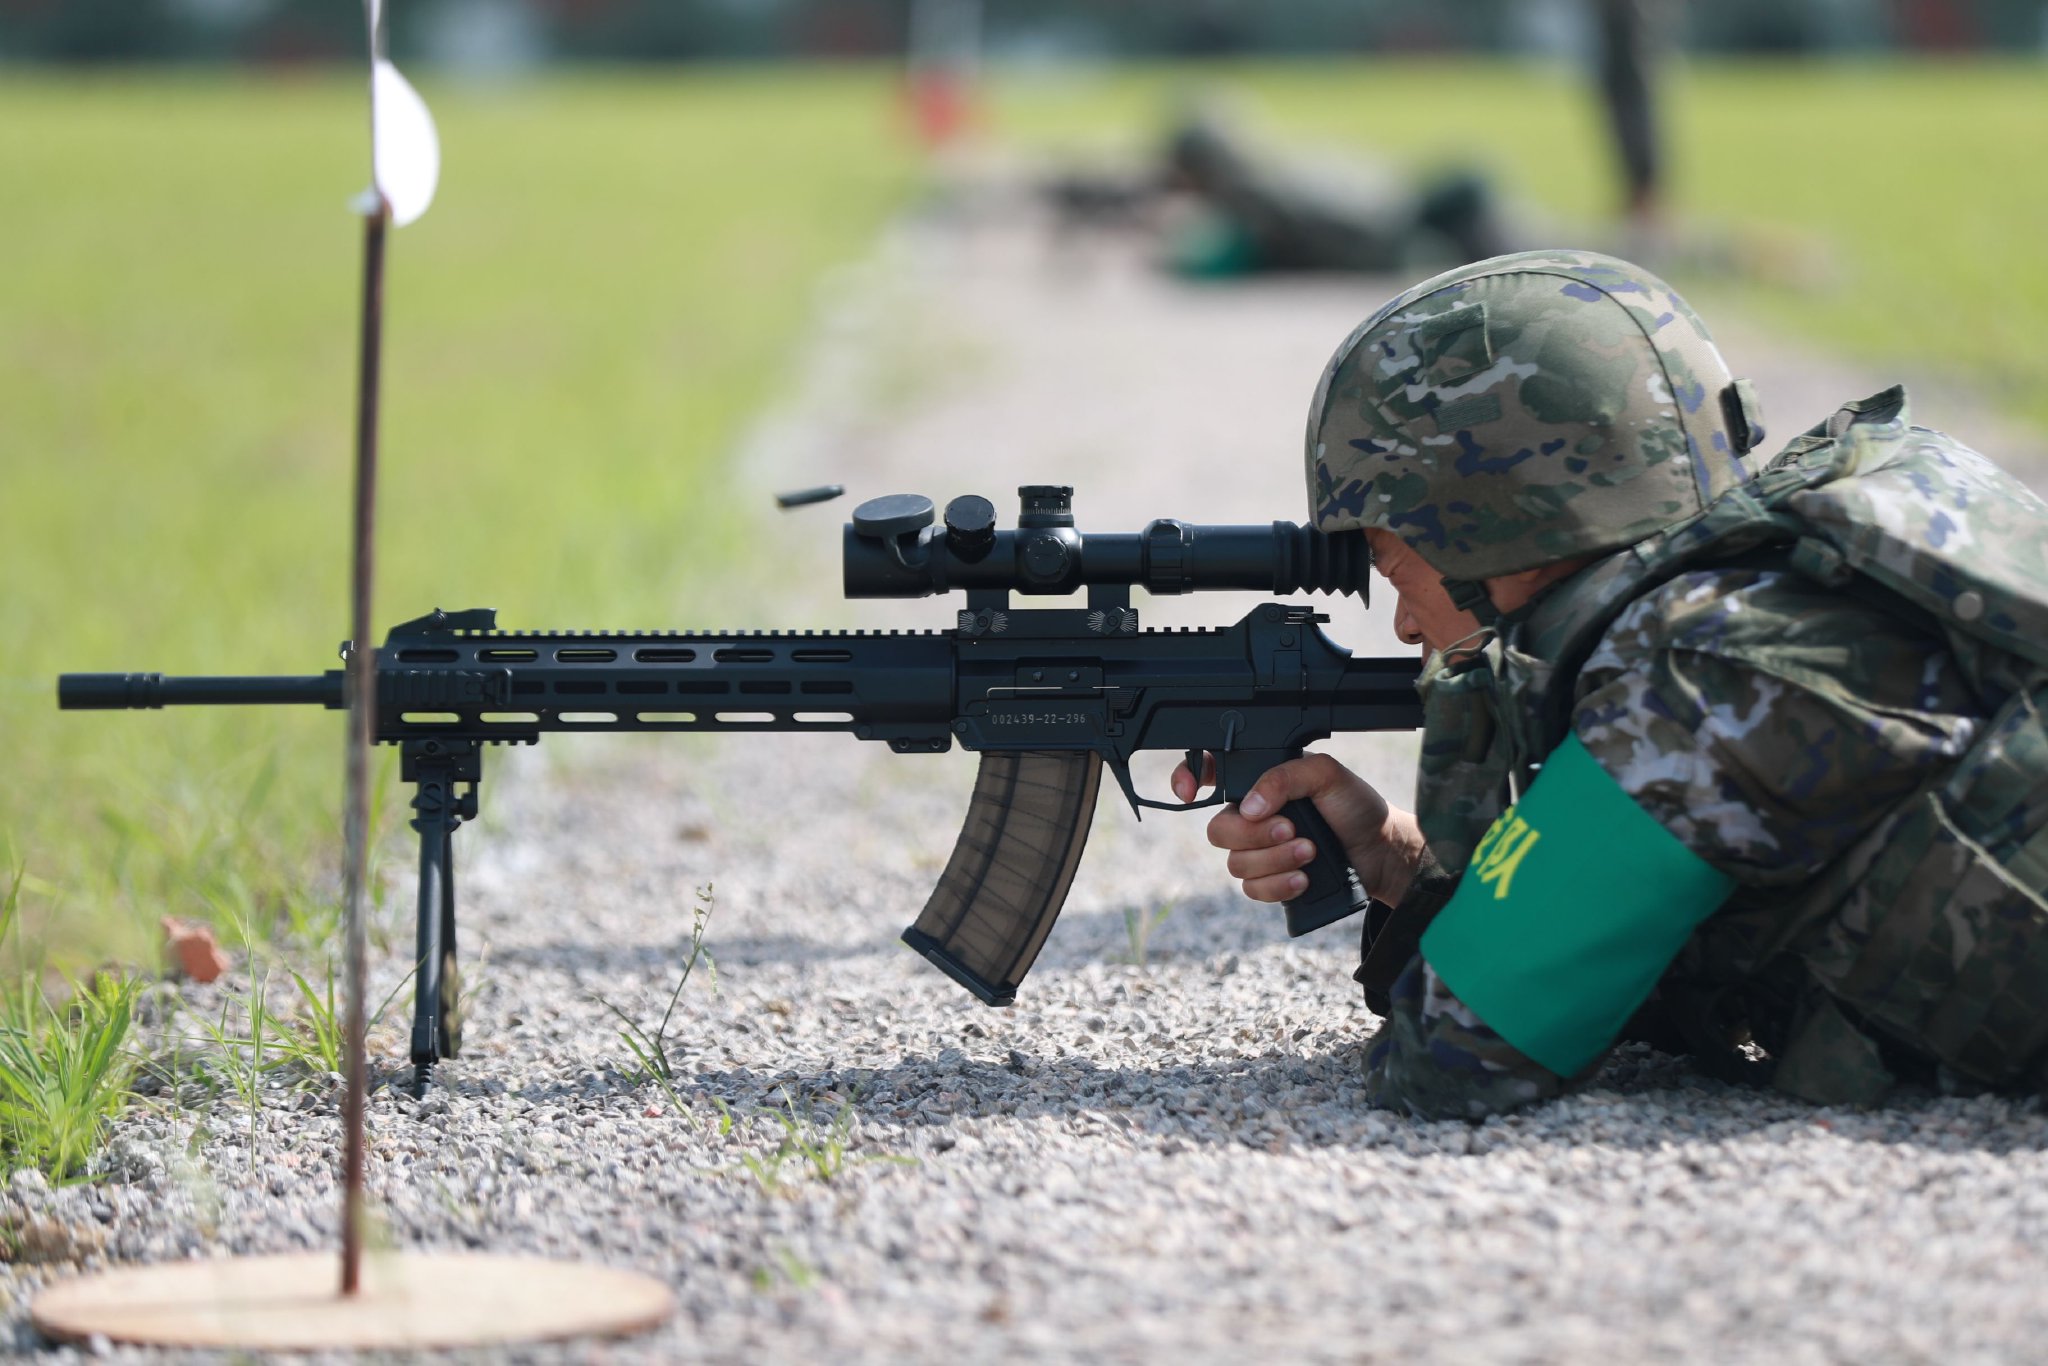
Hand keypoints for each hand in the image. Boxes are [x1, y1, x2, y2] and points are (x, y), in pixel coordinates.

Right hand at [1170, 752, 1427, 906]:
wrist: (1381, 851)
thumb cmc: (1355, 806)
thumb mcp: (1326, 773)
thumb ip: (1283, 777)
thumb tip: (1249, 807)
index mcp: (1260, 782)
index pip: (1208, 773)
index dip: (1187, 778)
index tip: (1190, 792)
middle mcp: (1253, 816)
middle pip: (1219, 830)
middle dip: (1255, 834)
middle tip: (1292, 828)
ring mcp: (1260, 852)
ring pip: (1236, 864)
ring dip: (1275, 859)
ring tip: (1310, 852)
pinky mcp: (1271, 882)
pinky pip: (1252, 890)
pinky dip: (1278, 885)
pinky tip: (1304, 877)